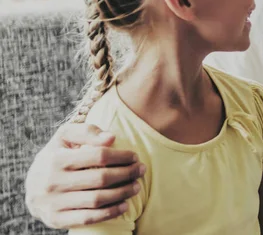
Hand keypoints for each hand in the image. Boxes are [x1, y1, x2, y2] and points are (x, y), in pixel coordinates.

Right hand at [25, 123, 144, 228]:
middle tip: (141, 170)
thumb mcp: (65, 136)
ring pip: (97, 200)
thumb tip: (111, 138)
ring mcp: (54, 203)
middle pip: (100, 179)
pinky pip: (88, 218)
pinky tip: (124, 205)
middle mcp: (53, 182)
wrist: (31, 186)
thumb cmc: (56, 154)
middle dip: (126, 174)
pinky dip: (109, 213)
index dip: (121, 156)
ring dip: (122, 193)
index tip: (134, 156)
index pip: (98, 156)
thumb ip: (87, 132)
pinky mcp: (56, 220)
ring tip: (136, 186)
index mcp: (56, 159)